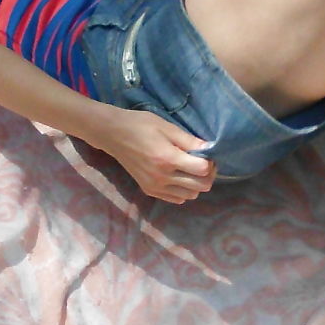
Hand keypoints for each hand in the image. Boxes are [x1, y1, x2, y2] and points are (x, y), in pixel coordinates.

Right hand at [99, 108, 216, 203]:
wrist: (113, 135)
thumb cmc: (141, 125)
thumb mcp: (167, 127)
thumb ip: (189, 140)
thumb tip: (211, 148)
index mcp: (168, 159)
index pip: (202, 170)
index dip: (210, 162)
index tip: (206, 154)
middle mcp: (162, 177)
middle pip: (200, 186)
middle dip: (207, 175)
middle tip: (202, 163)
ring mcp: (155, 186)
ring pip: (190, 195)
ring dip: (196, 184)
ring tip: (190, 170)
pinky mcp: (149, 190)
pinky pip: (176, 199)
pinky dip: (183, 191)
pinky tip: (178, 177)